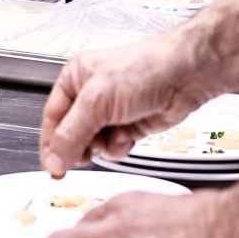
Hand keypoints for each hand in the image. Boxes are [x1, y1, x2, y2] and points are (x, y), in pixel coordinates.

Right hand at [40, 32, 223, 176]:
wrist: (187, 75)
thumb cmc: (145, 70)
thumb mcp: (96, 102)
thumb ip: (71, 134)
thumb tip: (55, 159)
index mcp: (75, 79)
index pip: (52, 118)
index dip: (50, 144)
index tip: (51, 167)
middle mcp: (92, 95)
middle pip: (72, 134)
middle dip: (80, 147)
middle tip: (84, 156)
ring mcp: (112, 112)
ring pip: (94, 144)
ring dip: (103, 147)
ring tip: (114, 137)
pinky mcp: (131, 125)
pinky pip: (114, 147)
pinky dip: (120, 146)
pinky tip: (128, 136)